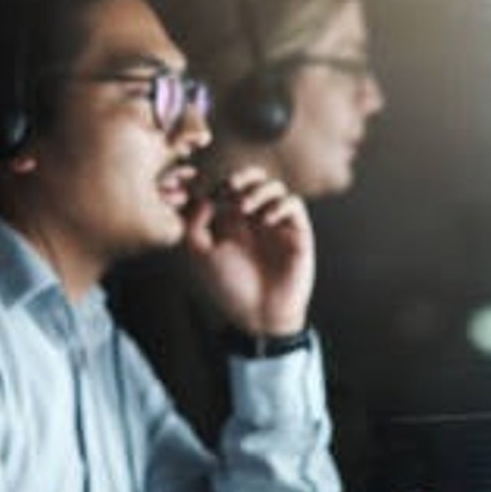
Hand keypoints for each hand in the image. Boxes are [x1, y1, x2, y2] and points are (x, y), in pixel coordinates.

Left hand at [181, 165, 312, 337]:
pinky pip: (294, 203)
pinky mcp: (297, 232)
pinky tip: (266, 220)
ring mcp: (277, 224)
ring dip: (259, 191)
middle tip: (232, 187)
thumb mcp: (201, 254)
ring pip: (275, 187)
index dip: (221, 184)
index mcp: (232, 221)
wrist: (259, 314)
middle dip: (243, 177)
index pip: (230, 186)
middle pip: (255, 178)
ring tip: (246, 208)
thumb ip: (193, 224)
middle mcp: (255, 219)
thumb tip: (203, 197)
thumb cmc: (228, 287)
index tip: (213, 195)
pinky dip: (280, 204)